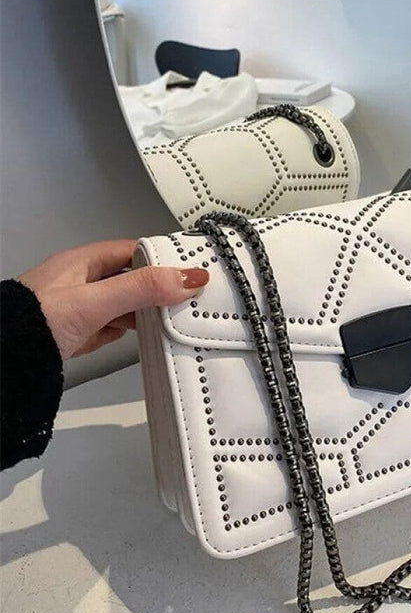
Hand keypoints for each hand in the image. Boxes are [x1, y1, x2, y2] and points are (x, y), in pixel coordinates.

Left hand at [18, 240, 208, 359]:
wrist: (7, 361)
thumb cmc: (34, 322)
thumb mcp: (97, 300)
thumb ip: (143, 287)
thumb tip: (188, 277)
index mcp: (85, 262)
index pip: (135, 251)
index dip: (164, 258)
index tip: (191, 269)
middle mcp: (83, 282)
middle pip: (133, 279)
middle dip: (159, 288)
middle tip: (188, 297)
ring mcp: (81, 307)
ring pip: (126, 304)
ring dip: (147, 312)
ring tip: (172, 319)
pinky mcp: (80, 332)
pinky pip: (114, 326)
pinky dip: (131, 331)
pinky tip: (143, 337)